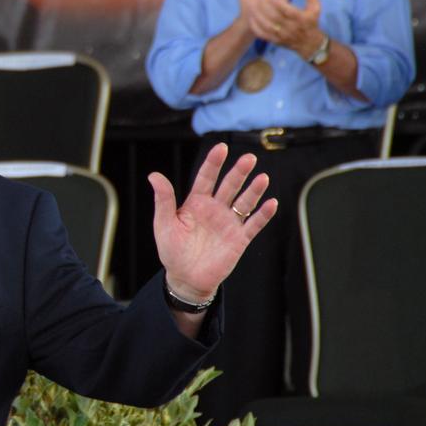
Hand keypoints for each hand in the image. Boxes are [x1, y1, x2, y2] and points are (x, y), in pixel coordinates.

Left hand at [148, 143, 277, 301]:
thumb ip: (163, 200)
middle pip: (229, 186)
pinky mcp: (239, 239)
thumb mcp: (164, 224)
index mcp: (196, 202)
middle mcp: (215, 209)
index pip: (206, 178)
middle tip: (249, 158)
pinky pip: (254, 224)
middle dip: (239, 172)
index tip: (221, 147)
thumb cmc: (172, 250)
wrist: (185, 278)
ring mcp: (229, 223)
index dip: (213, 163)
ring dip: (254, 191)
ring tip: (262, 178)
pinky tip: (271, 203)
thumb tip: (154, 175)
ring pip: (244, 202)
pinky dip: (263, 214)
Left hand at [254, 0, 319, 52]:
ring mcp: (282, 35)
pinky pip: (263, 34)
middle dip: (264, 7)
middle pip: (275, 17)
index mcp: (301, 19)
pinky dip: (255, 26)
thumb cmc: (311, 22)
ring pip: (267, 26)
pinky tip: (251, 17)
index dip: (277, 2)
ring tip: (251, 5)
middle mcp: (291, 28)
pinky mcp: (275, 40)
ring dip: (258, 15)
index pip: (287, 10)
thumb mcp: (316, 8)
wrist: (309, 44)